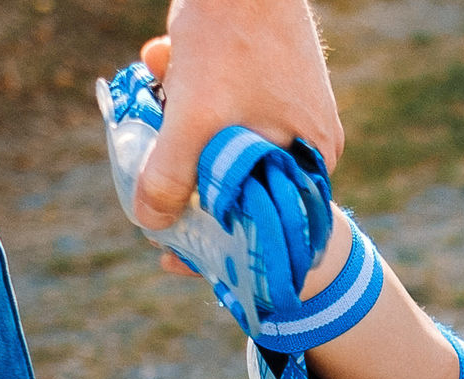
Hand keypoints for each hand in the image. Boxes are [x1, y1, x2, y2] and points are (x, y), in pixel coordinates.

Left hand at [133, 0, 342, 230]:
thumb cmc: (232, 40)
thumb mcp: (194, 118)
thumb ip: (169, 175)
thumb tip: (152, 225)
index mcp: (313, 160)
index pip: (266, 222)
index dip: (219, 241)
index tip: (176, 252)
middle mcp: (305, 142)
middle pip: (237, 185)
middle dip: (187, 171)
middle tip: (150, 168)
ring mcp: (283, 111)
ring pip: (219, 145)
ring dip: (179, 123)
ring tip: (166, 84)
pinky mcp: (257, 83)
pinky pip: (214, 110)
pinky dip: (184, 94)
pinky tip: (168, 63)